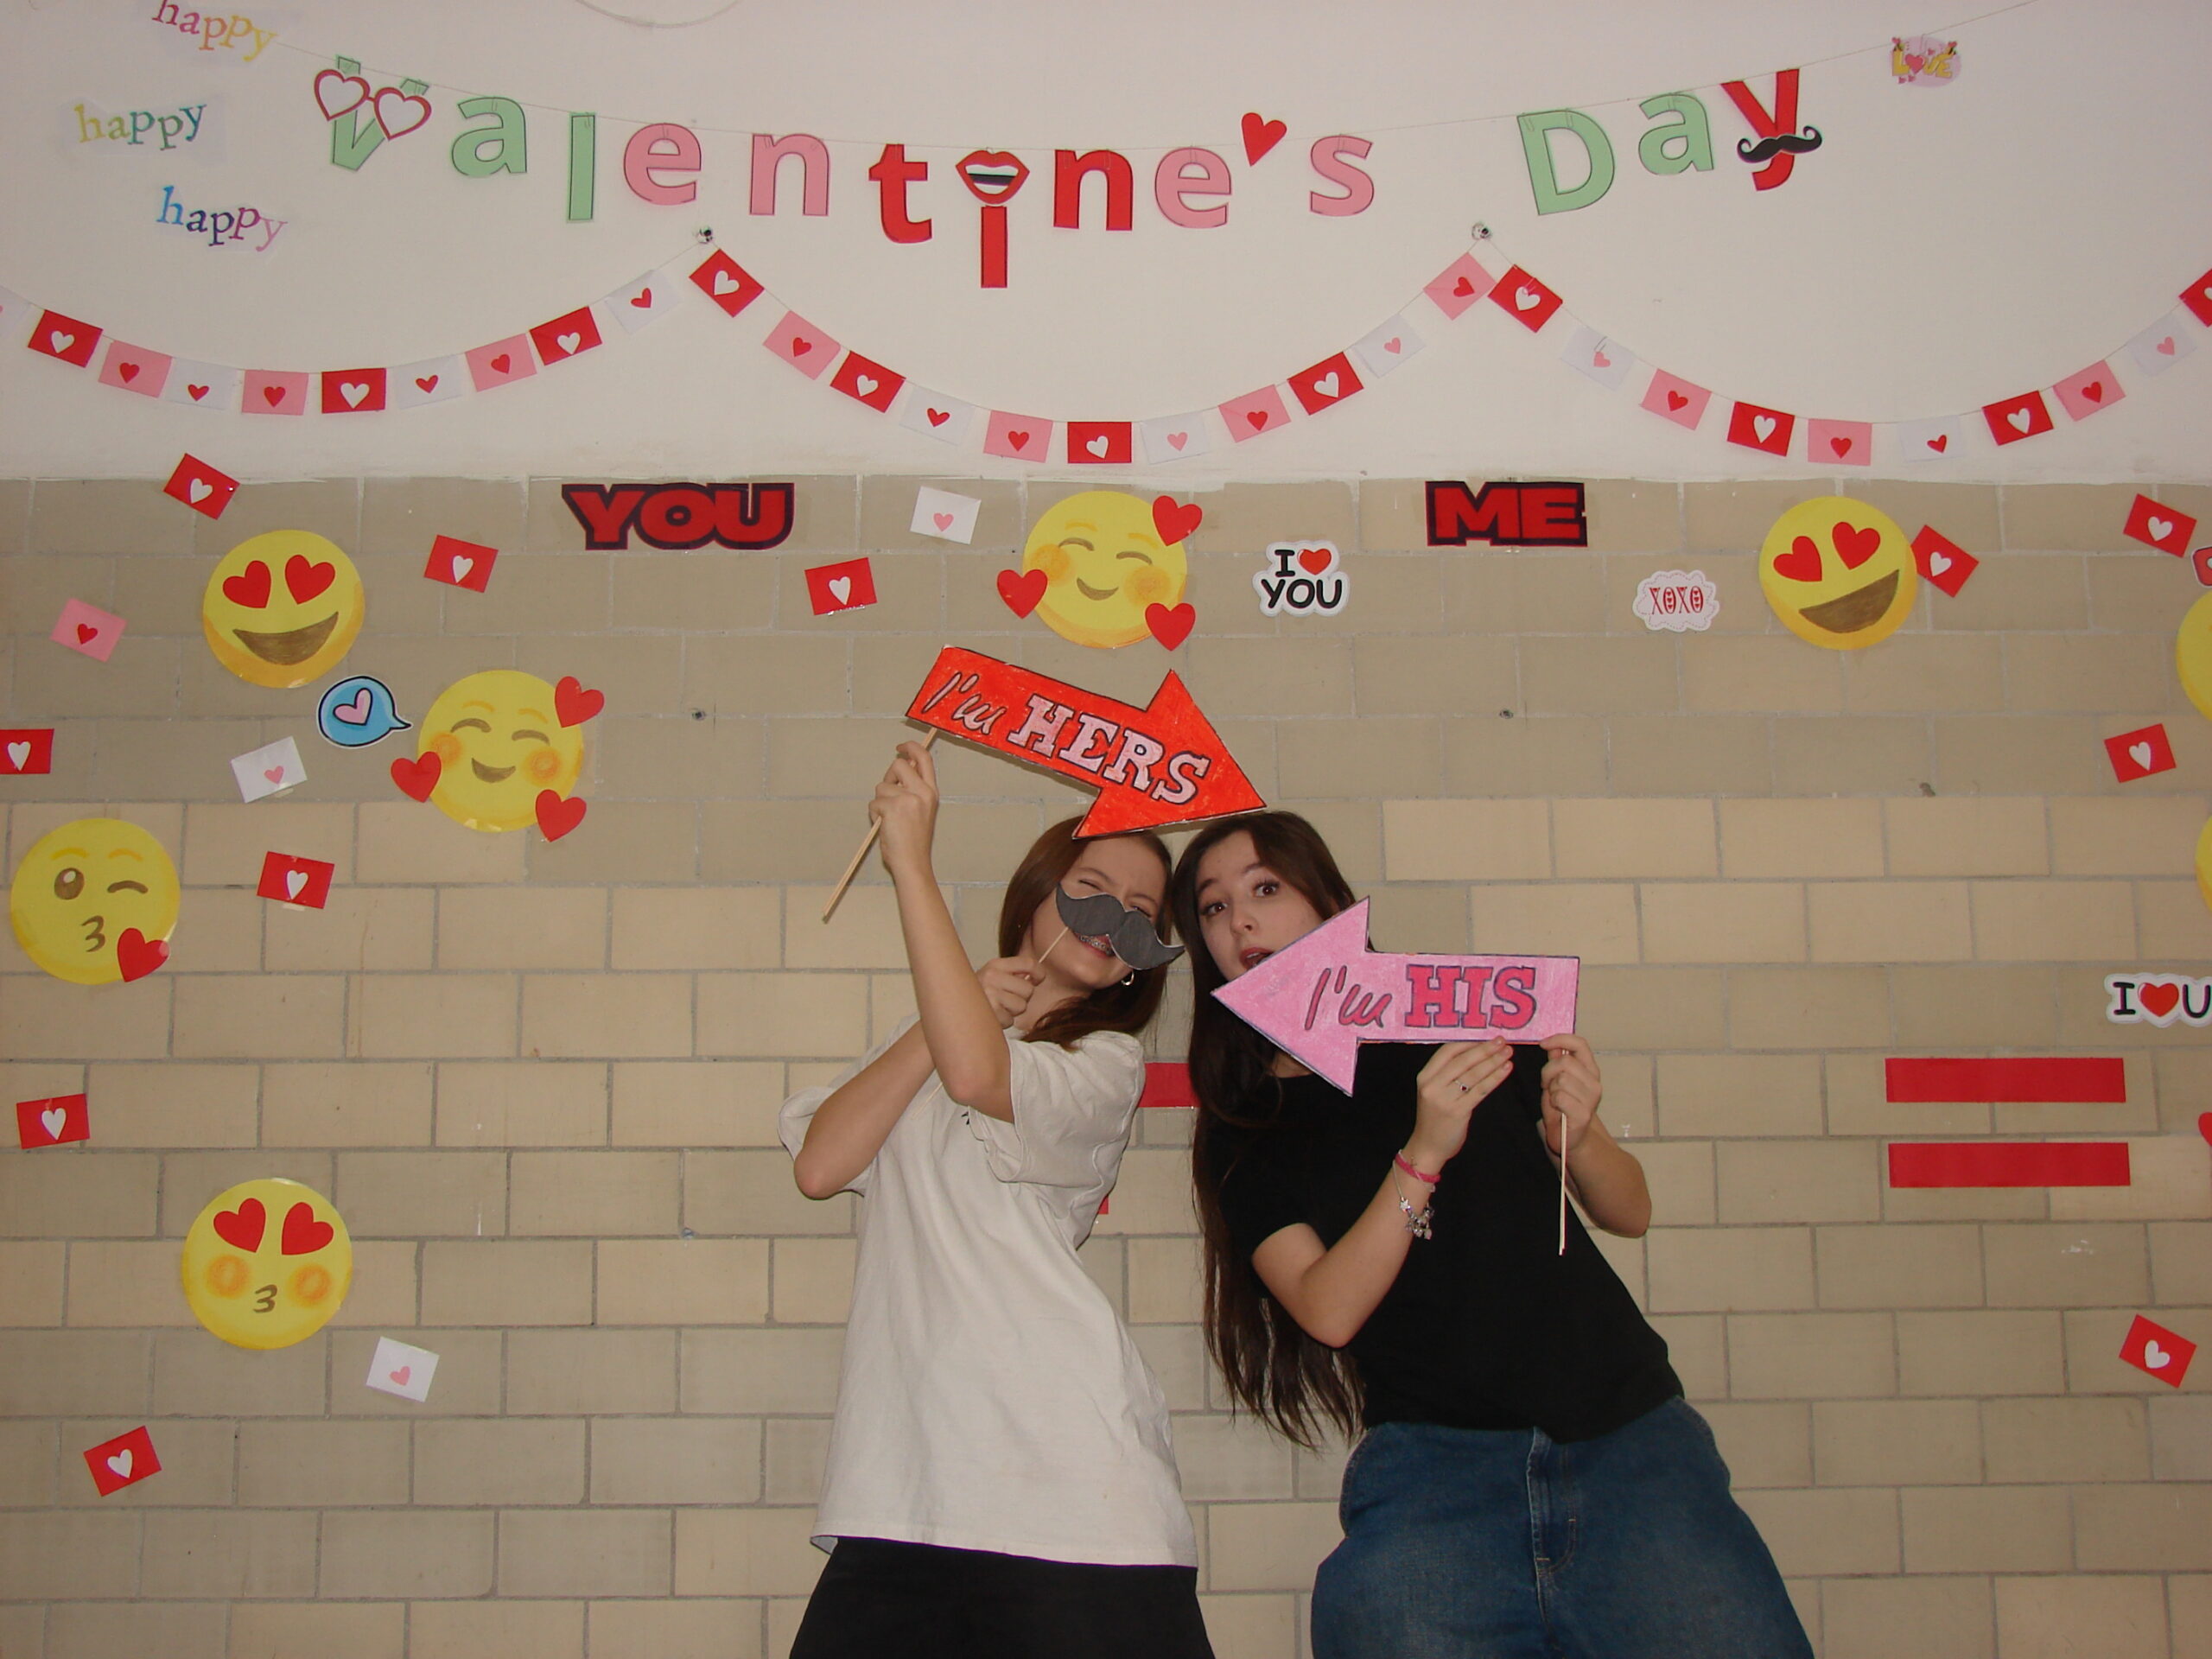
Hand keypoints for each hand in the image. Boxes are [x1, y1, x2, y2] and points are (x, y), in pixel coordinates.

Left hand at [869, 740, 939, 876]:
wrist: (912, 862)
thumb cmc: (914, 841)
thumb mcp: (921, 810)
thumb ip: (913, 789)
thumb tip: (901, 768)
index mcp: (931, 792)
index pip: (924, 758)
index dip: (911, 747)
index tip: (900, 747)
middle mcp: (922, 792)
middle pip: (898, 765)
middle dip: (888, 777)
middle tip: (888, 795)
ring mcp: (907, 799)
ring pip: (882, 786)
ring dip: (880, 801)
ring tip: (889, 819)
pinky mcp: (892, 807)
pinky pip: (874, 802)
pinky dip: (875, 813)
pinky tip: (884, 826)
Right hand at [977, 956, 1040, 1029]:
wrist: (953, 1006)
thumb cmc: (978, 992)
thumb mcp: (993, 975)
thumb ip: (1014, 974)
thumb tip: (1038, 977)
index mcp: (996, 964)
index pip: (1028, 964)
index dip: (1039, 973)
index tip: (1038, 979)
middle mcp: (992, 976)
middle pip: (1028, 989)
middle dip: (1021, 998)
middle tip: (1006, 998)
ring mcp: (990, 994)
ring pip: (1021, 1006)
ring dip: (1012, 1011)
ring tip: (998, 1007)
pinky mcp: (990, 1012)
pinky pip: (1010, 1020)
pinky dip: (1003, 1021)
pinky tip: (992, 1015)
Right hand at [1405, 1040, 1513, 1172]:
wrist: (1427, 1147)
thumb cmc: (1434, 1117)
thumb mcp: (1433, 1091)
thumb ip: (1447, 1073)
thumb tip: (1474, 1051)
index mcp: (1425, 1076)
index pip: (1447, 1051)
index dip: (1468, 1042)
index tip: (1485, 1036)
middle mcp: (1432, 1085)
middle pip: (1462, 1061)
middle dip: (1484, 1049)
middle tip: (1502, 1041)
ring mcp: (1444, 1099)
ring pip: (1473, 1075)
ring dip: (1493, 1061)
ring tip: (1508, 1053)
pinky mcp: (1458, 1111)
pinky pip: (1480, 1091)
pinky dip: (1494, 1078)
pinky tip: (1505, 1070)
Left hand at [1539, 1033, 1602, 1157]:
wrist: (1569, 1138)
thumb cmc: (1562, 1107)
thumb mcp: (1555, 1080)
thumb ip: (1556, 1062)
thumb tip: (1552, 1045)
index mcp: (1590, 1070)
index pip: (1580, 1044)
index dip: (1561, 1039)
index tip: (1543, 1044)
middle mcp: (1594, 1082)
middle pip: (1564, 1062)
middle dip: (1548, 1072)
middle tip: (1547, 1085)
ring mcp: (1591, 1098)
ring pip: (1561, 1080)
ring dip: (1551, 1089)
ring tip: (1555, 1099)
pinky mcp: (1584, 1113)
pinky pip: (1560, 1097)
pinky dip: (1553, 1102)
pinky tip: (1558, 1109)